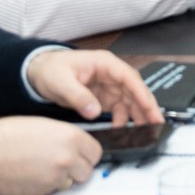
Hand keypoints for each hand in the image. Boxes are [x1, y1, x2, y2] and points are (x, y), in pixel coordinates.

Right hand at [0, 116, 101, 194]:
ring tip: (41, 169)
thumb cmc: (5, 136)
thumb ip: (65, 137)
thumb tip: (76, 146)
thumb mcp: (43, 125)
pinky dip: (44, 187)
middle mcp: (67, 159)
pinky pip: (51, 192)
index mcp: (71, 138)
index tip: (80, 156)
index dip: (87, 155)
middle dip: (76, 170)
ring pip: (69, 183)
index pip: (95, 153)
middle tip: (59, 164)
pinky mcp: (42, 193)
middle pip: (87, 172)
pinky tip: (30, 176)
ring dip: (60, 179)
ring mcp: (55, 178)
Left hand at [26, 50, 162, 125]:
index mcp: (105, 64)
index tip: (150, 107)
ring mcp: (109, 86)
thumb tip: (94, 112)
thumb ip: (78, 96)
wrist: (38, 73)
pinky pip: (119, 109)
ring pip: (130, 101)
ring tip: (144, 131)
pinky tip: (122, 131)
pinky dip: (123, 120)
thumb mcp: (60, 82)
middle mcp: (111, 74)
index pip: (129, 77)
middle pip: (135, 90)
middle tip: (156, 123)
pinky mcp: (103, 97)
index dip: (141, 92)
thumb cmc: (50, 70)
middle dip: (146, 106)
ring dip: (137, 115)